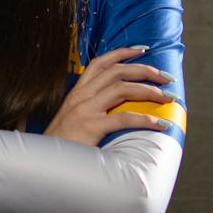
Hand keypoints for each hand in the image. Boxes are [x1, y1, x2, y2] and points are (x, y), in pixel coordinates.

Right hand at [44, 46, 175, 146]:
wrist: (44, 163)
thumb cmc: (61, 144)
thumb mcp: (73, 119)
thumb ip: (91, 109)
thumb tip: (115, 108)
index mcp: (77, 92)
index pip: (100, 63)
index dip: (122, 53)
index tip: (142, 50)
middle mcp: (81, 96)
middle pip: (117, 71)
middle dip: (145, 69)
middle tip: (166, 77)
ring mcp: (85, 110)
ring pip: (122, 89)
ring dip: (149, 90)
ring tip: (168, 97)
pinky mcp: (91, 127)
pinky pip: (124, 118)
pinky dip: (145, 119)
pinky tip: (160, 124)